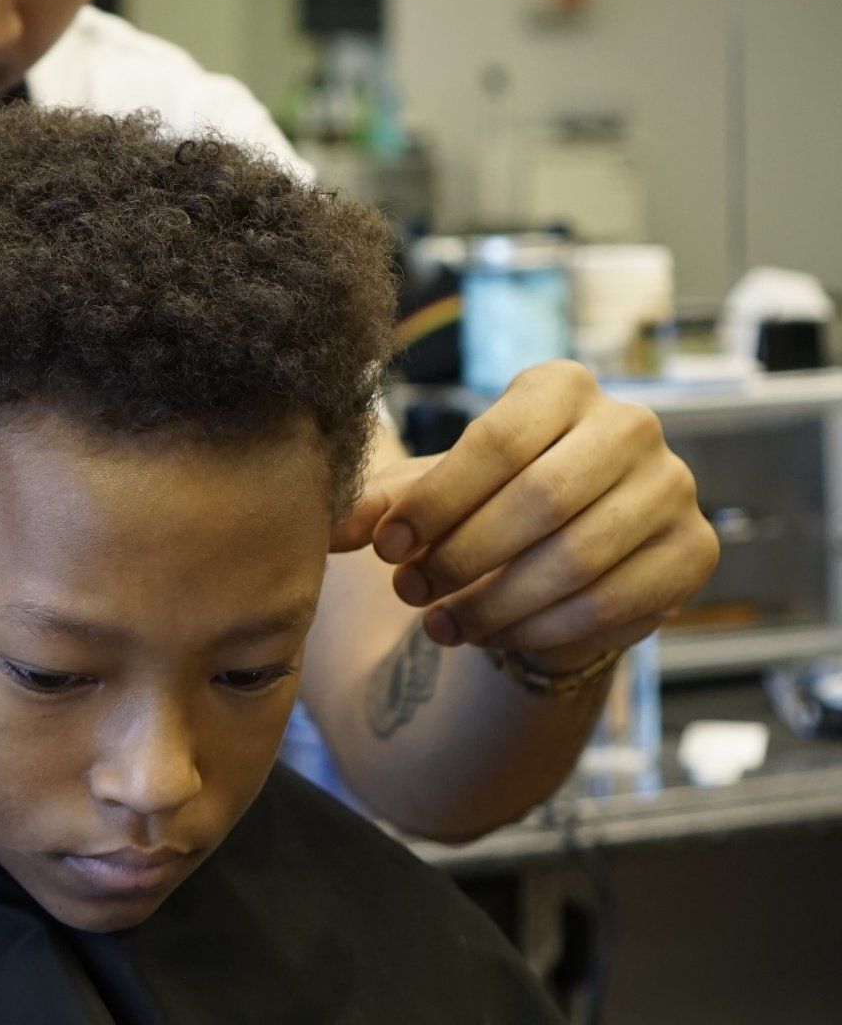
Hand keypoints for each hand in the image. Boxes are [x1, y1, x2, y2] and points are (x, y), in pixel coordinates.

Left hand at [335, 362, 716, 666]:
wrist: (565, 553)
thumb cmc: (488, 505)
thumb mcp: (433, 493)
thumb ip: (383, 503)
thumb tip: (333, 531)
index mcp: (562, 386)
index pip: (496, 440)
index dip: (435, 500)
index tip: (386, 546)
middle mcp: (630, 424)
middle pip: (540, 500)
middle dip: (463, 555)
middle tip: (410, 593)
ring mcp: (671, 487)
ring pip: (575, 559)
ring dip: (496, 603)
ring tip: (439, 624)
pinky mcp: (691, 552)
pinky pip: (612, 603)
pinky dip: (542, 629)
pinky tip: (495, 638)